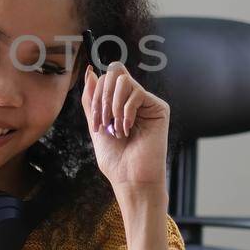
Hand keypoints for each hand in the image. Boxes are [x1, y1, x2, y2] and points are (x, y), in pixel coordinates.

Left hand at [82, 60, 169, 195]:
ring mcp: (147, 103)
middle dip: (102, 98)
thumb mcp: (96, 124)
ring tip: (116, 128)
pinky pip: (136, 92)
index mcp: (119, 104)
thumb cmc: (115, 158)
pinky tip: (128, 129)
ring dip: (113, 106)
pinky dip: (126, 111)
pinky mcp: (159, 108)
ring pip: (123, 80)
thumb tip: (90, 71)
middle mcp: (134, 101)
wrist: (130, 178)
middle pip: (114, 74)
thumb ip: (92, 99)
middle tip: (104, 123)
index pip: (105, 78)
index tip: (96, 121)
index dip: (96, 93)